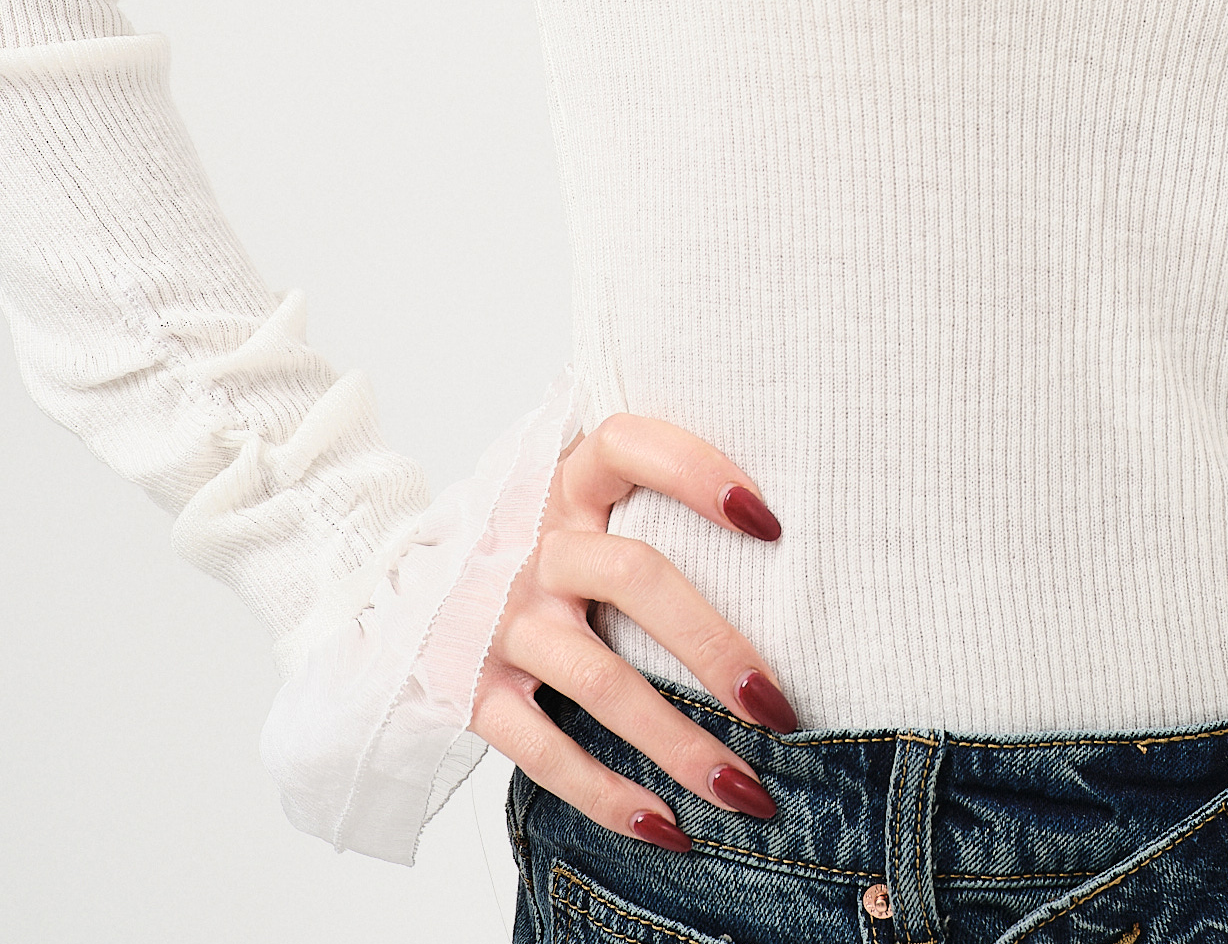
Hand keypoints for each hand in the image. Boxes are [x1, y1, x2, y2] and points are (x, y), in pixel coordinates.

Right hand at [470, 413, 793, 851]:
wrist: (401, 590)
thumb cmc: (537, 541)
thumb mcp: (578, 497)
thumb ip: (648, 496)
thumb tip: (777, 531)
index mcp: (565, 481)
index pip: (627, 445)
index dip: (695, 472)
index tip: (770, 521)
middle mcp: (532, 543)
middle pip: (635, 577)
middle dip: (714, 646)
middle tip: (780, 705)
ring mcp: (501, 619)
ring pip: (601, 681)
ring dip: (680, 744)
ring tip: (749, 790)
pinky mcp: (473, 693)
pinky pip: (545, 751)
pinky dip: (608, 796)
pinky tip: (667, 828)